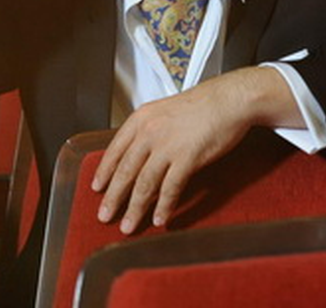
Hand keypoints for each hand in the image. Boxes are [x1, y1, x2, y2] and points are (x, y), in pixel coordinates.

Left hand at [91, 66, 300, 233]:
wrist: (228, 99)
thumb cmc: (201, 105)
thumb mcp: (164, 112)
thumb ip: (148, 132)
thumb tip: (138, 155)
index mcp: (140, 120)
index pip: (114, 150)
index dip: (104, 172)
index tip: (96, 188)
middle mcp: (149, 132)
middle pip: (125, 171)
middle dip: (113, 198)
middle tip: (104, 215)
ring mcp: (167, 146)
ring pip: (144, 184)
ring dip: (135, 209)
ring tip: (128, 226)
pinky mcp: (187, 158)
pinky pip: (170, 188)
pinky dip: (164, 207)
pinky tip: (160, 219)